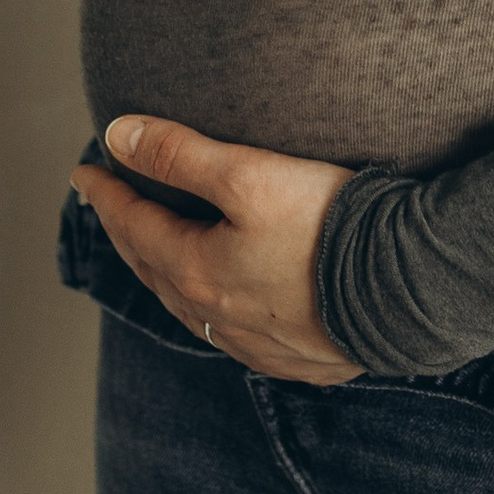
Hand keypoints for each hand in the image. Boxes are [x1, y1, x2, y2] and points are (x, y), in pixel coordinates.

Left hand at [76, 114, 363, 384]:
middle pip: (155, 269)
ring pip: (190, 307)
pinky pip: (233, 334)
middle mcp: (217, 318)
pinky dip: (212, 307)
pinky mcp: (296, 358)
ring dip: (165, 272)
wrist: (409, 288)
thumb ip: (180, 154)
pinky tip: (225, 302)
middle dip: (128, 233)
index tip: (84, 170)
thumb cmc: (329, 227)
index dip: (106, 194)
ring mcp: (256, 345)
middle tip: (111, 205)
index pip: (134, 226)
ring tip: (156, 248)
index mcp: (198, 272)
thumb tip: (117, 135)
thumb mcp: (249, 174)